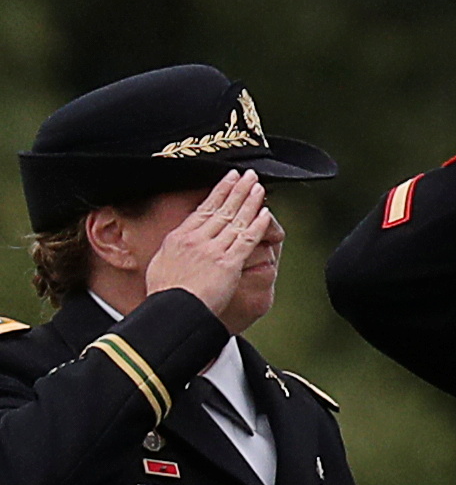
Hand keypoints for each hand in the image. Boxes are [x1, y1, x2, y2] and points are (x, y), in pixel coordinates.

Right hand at [145, 171, 279, 328]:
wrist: (172, 310)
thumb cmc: (164, 293)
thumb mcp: (161, 263)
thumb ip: (174, 250)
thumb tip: (178, 243)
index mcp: (180, 237)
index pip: (203, 208)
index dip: (219, 191)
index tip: (229, 178)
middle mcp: (197, 239)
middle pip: (221, 208)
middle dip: (237, 189)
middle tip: (249, 174)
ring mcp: (213, 250)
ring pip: (235, 220)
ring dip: (249, 202)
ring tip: (260, 187)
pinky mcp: (228, 264)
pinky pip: (245, 241)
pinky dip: (256, 226)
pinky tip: (265, 214)